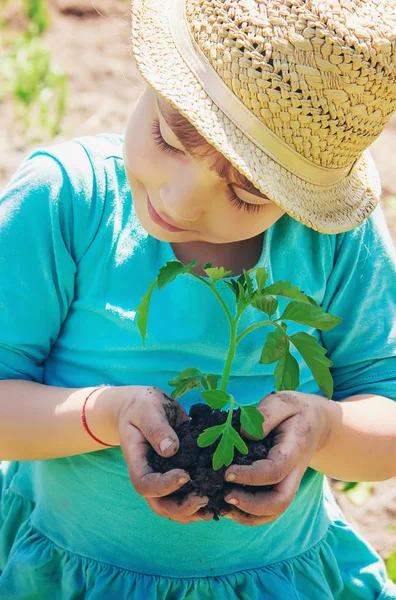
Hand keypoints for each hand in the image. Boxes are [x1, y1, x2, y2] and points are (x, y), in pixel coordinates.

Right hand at [116, 385, 213, 522]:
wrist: (143, 406)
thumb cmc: (143, 406)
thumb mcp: (148, 411)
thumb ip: (157, 428)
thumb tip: (170, 449)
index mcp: (137, 461)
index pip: (145, 484)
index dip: (164, 486)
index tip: (185, 475)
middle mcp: (150, 474)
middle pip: (160, 505)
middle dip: (182, 508)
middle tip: (204, 499)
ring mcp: (164, 476)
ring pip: (174, 506)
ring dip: (193, 511)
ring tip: (214, 506)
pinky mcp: (178, 472)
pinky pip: (186, 494)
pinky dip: (200, 500)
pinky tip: (218, 498)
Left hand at [222, 391, 332, 525]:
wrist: (317, 422)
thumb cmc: (296, 410)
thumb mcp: (282, 401)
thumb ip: (265, 414)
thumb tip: (243, 434)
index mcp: (294, 449)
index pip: (275, 470)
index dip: (250, 476)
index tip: (227, 471)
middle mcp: (294, 472)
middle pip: (279, 502)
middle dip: (250, 505)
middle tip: (224, 495)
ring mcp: (288, 483)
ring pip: (274, 512)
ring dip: (248, 516)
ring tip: (222, 507)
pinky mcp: (279, 487)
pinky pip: (268, 510)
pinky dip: (249, 515)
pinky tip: (228, 507)